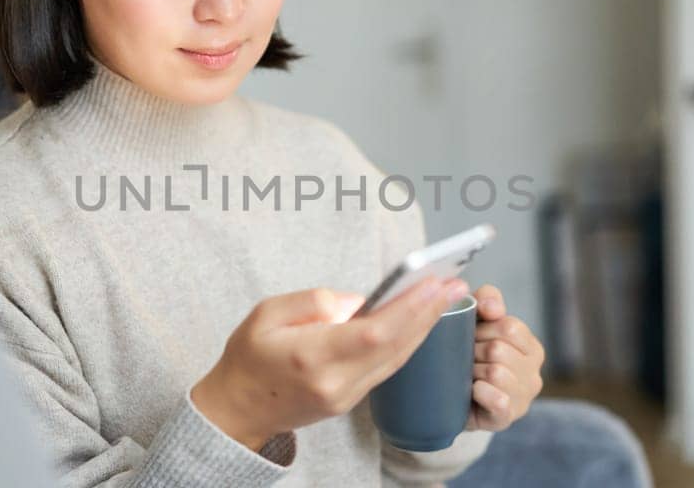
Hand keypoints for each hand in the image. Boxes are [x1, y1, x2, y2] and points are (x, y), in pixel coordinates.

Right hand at [192, 278, 471, 450]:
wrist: (238, 409)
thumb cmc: (248, 356)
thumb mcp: (266, 313)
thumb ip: (313, 300)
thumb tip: (358, 300)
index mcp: (312, 357)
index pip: (375, 332)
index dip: (409, 307)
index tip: (434, 282)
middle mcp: (336, 382)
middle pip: (396, 346)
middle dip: (429, 313)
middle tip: (455, 283)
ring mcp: (346, 396)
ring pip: (397, 359)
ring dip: (425, 327)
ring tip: (446, 297)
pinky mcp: (351, 400)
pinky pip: (388, 368)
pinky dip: (408, 342)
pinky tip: (421, 321)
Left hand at [467, 284, 544, 430]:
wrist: (450, 399)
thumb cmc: (468, 355)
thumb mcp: (477, 320)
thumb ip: (488, 300)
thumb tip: (491, 308)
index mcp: (532, 348)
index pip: (510, 327)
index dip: (482, 329)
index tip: (470, 336)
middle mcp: (534, 374)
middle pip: (499, 349)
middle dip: (473, 351)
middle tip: (463, 358)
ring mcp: (523, 398)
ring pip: (496, 372)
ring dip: (472, 372)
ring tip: (465, 375)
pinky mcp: (507, 418)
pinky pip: (497, 400)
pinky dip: (479, 393)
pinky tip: (471, 391)